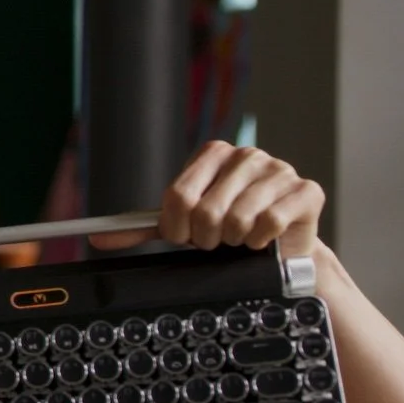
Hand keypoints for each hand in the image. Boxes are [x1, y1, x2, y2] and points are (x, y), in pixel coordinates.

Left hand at [91, 141, 323, 257]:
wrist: (277, 249)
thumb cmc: (227, 230)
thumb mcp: (182, 225)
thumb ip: (141, 228)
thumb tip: (97, 238)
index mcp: (213, 154)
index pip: (177, 196)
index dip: (177, 228)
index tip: (186, 236)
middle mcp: (246, 155)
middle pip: (206, 211)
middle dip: (207, 238)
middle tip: (219, 239)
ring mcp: (279, 170)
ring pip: (238, 220)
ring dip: (235, 241)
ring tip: (242, 238)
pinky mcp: (306, 191)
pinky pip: (270, 223)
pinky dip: (261, 241)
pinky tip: (265, 238)